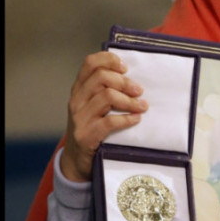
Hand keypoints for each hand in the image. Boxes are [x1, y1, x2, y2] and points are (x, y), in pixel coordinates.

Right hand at [60, 51, 147, 181]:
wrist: (76, 160)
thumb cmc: (92, 127)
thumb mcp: (94, 105)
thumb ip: (106, 89)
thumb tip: (135, 78)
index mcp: (79, 88)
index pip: (90, 63)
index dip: (109, 60)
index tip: (125, 68)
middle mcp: (76, 100)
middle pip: (101, 77)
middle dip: (125, 82)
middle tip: (139, 91)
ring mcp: (79, 118)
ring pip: (106, 97)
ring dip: (129, 101)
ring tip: (142, 106)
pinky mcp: (85, 135)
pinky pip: (109, 121)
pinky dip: (127, 118)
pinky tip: (136, 119)